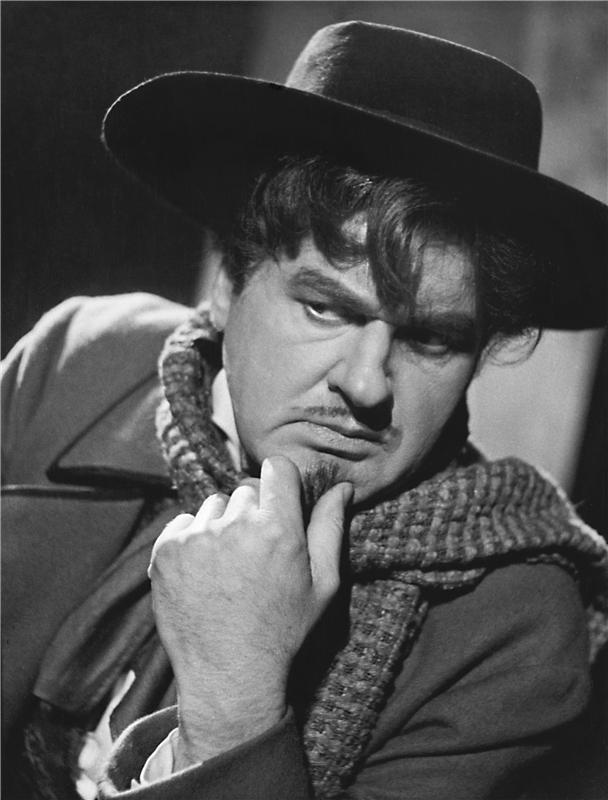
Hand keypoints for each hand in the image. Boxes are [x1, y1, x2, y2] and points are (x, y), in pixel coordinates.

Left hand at [148, 455, 351, 766]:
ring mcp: (196, 537)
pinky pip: (184, 523)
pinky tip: (205, 572)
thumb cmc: (283, 629)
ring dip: (222, 524)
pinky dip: (192, 539)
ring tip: (229, 566)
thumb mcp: (322, 583)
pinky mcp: (166, 551)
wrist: (228, 674)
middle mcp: (235, 525)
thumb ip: (330, 528)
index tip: (281, 500)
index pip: (277, 467)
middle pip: (246, 489)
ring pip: (214, 506)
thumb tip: (341, 488)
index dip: (281, 481)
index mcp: (278, 528)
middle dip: (254, 511)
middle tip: (256, 551)